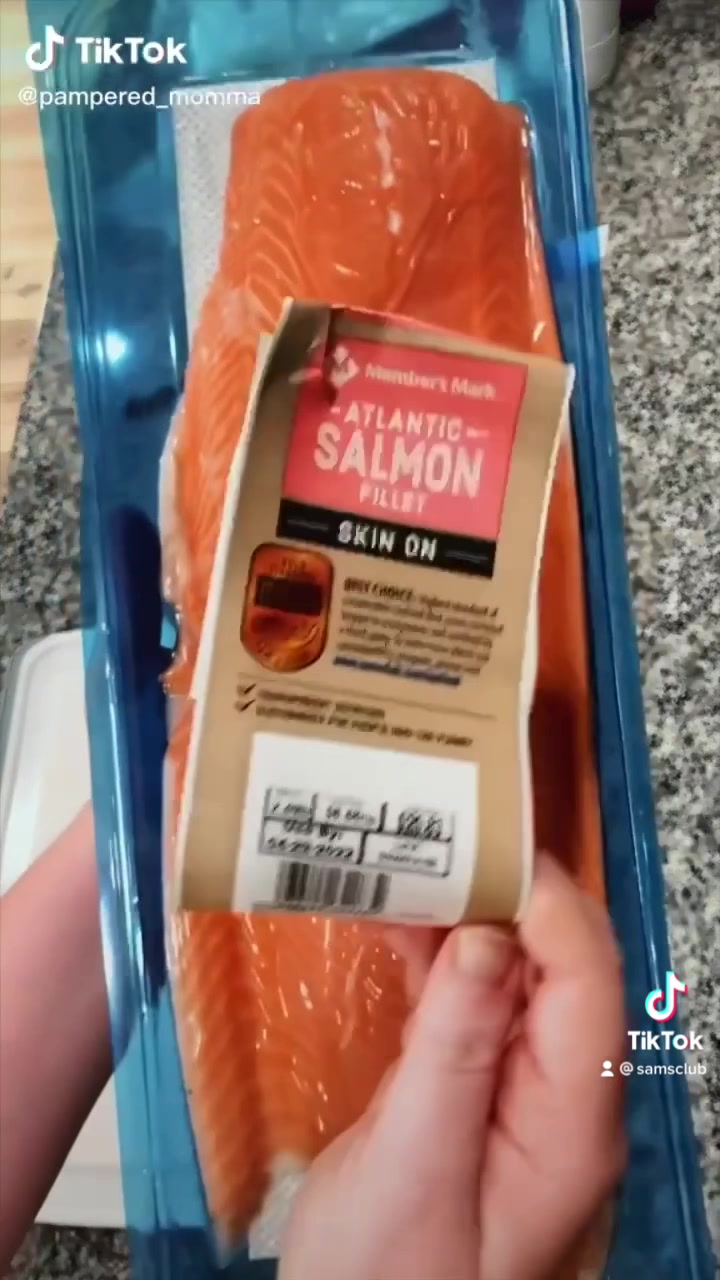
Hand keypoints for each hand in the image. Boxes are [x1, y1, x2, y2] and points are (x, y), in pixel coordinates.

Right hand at [279, 854, 626, 1279]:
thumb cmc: (384, 1276)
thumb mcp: (413, 1166)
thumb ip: (452, 1051)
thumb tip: (483, 935)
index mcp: (572, 1120)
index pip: (588, 982)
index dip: (545, 903)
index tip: (480, 840)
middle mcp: (560, 1094)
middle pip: (558, 967)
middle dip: (504, 894)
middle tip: (433, 832)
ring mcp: (516, 1089)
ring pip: (510, 974)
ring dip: (463, 914)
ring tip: (405, 856)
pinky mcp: (471, 1088)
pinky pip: (467, 1002)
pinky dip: (434, 953)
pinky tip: (393, 915)